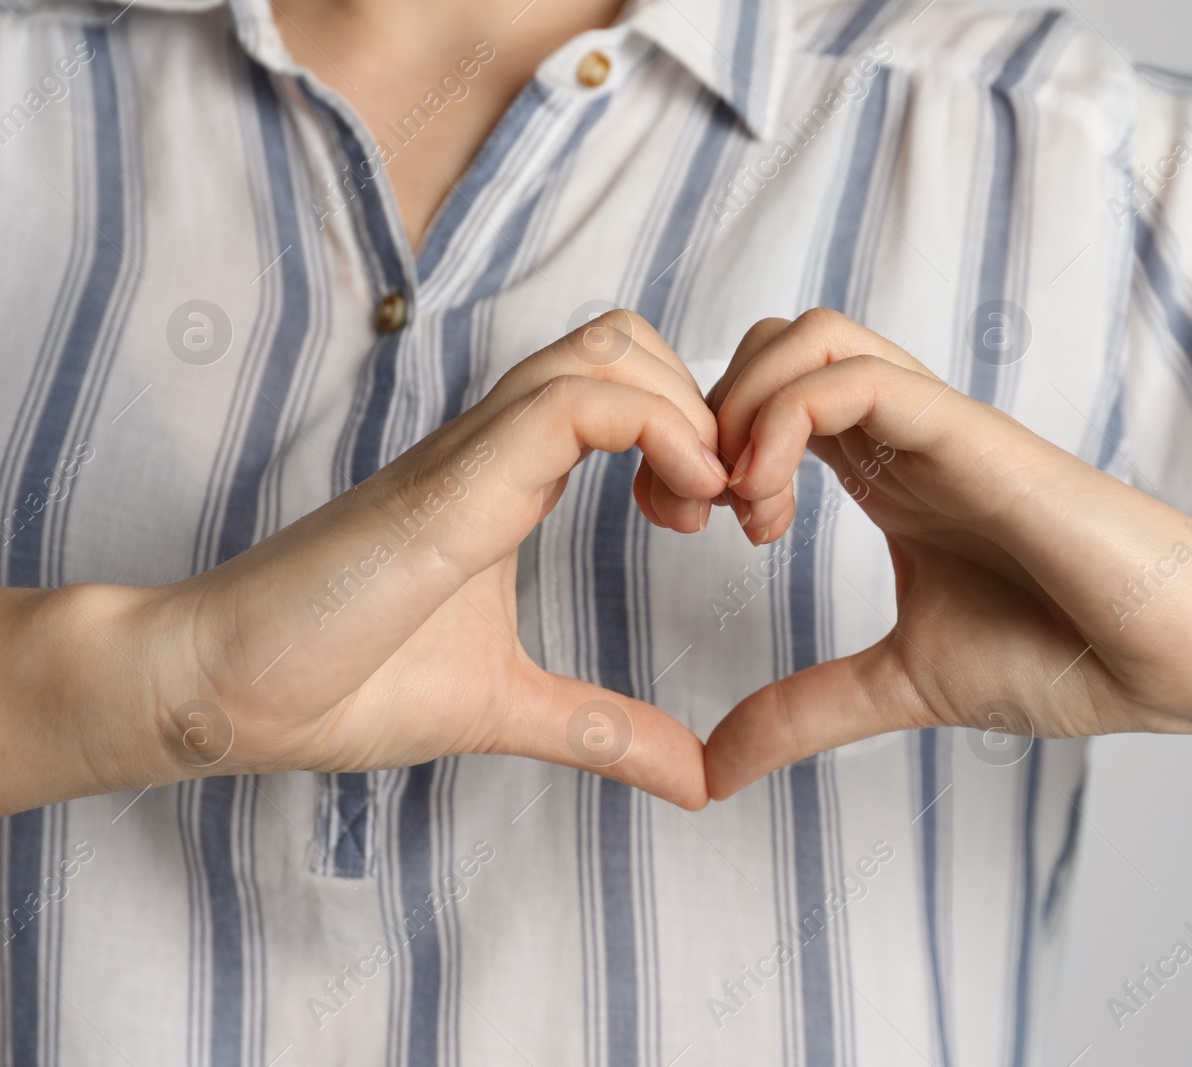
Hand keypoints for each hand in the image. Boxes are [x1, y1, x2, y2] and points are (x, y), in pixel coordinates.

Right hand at [16, 311, 727, 813]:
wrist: (220, 690)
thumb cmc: (341, 682)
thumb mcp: (508, 706)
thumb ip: (604, 730)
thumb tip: (698, 781)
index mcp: (510, 477)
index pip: (623, 384)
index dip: (698, 430)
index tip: (724, 518)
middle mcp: (495, 445)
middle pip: (627, 339)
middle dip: (709, 405)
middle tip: (729, 507)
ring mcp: (472, 453)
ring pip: (607, 349)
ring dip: (689, 412)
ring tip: (705, 507)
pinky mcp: (451, 483)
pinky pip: (570, 405)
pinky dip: (653, 430)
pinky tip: (678, 506)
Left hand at [697, 309, 1191, 797]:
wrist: (1177, 663)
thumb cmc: (1067, 656)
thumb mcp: (900, 684)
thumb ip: (807, 710)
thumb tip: (713, 770)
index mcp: (886, 474)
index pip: (767, 398)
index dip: (699, 444)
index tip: (684, 527)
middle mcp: (905, 436)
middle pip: (774, 343)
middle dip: (701, 412)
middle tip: (692, 513)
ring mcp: (940, 429)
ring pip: (809, 337)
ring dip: (741, 407)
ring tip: (742, 507)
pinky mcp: (976, 437)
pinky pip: (860, 377)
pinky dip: (785, 419)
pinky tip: (772, 501)